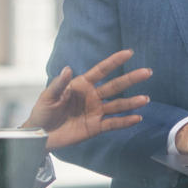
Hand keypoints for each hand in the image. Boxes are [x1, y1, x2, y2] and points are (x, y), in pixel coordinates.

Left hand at [23, 49, 151, 150]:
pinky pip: (113, 123)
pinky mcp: (95, 127)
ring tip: (145, 99)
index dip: (114, 61)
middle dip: (131, 79)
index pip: (101, 71)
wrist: (40, 135)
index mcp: (81, 85)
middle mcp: (92, 96)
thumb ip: (59, 84)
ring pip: (117, 105)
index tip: (129, 52)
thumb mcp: (48, 96)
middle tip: (147, 72)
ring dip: (132, 102)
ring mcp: (95, 112)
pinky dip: (124, 121)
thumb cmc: (43, 112)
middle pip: (115, 86)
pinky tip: (137, 118)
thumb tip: (67, 68)